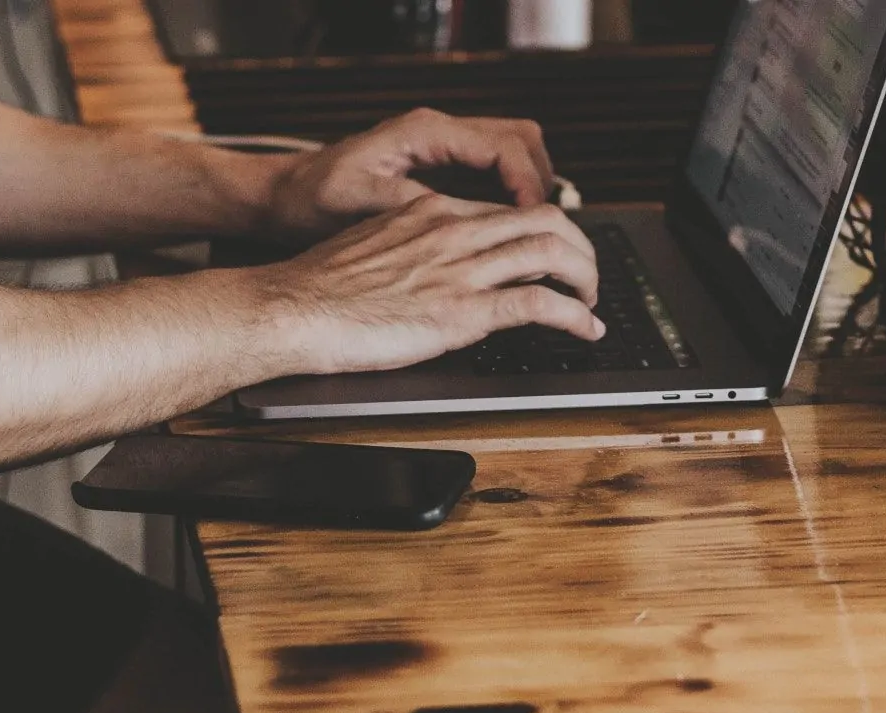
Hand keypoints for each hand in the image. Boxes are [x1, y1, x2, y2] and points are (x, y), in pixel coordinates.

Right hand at [250, 194, 600, 375]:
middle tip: (587, 276)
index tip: (555, 254)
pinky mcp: (463, 311)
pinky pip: (540, 305)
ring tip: (593, 303)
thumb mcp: (372, 247)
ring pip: (553, 253)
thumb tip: (434, 267)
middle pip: (545, 220)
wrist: (292, 308)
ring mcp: (461, 270)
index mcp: (430, 213)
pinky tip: (586, 330)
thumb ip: (412, 248)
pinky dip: (576, 317)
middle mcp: (453, 232)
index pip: (507, 210)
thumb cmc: (318, 288)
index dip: (544, 231)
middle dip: (580, 247)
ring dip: (587, 280)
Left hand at [260, 108, 555, 245]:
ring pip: (514, 154)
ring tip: (535, 237)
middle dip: (543, 184)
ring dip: (531, 191)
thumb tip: (465, 222)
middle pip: (523, 141)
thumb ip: (413, 208)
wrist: (282, 198)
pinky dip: (510, 199)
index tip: (536, 224)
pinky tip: (507, 235)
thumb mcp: (359, 205)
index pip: (504, 147)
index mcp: (425, 133)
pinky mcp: (439, 167)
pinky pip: (493, 173)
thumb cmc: (311, 200)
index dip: (529, 186)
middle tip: (547, 232)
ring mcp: (442, 147)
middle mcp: (439, 132)